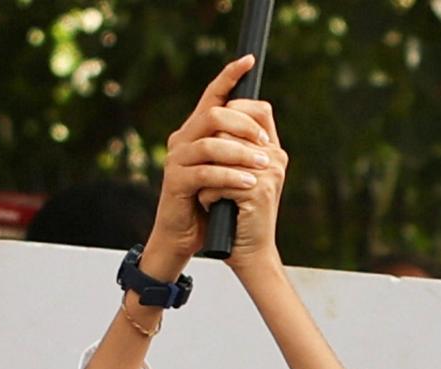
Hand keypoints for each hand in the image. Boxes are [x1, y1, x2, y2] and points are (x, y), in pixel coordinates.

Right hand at [145, 57, 278, 279]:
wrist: (183, 238)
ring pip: (210, 143)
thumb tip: (261, 123)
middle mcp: (182, 139)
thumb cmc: (207, 204)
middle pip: (213, 114)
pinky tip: (248, 182)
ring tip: (263, 164)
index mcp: (194, 131)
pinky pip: (205, 172)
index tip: (249, 60)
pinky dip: (230, 176)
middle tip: (266, 143)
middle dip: (244, 124)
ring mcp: (175, 160)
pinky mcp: (175, 182)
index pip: (211, 96)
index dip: (228, 76)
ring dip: (241, 152)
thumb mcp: (225, 170)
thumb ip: (235, 145)